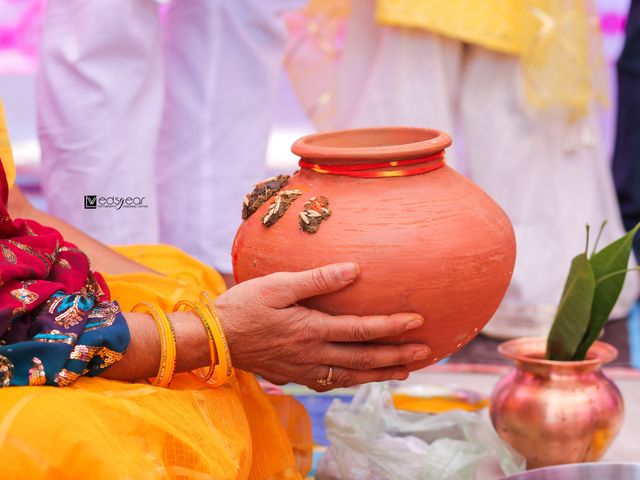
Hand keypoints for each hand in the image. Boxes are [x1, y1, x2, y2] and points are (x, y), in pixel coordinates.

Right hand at [215, 263, 429, 390]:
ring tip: (405, 371)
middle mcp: (313, 354)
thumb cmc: (243, 306)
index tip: (418, 322)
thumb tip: (354, 269)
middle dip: (397, 355)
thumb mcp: (277, 284)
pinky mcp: (294, 376)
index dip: (392, 326)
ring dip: (381, 373)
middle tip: (425, 352)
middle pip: (364, 358)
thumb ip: (317, 279)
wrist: (214, 339)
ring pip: (352, 376)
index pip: (362, 330)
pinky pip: (331, 383)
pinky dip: (353, 381)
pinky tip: (362, 378)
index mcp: (312, 330)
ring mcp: (304, 370)